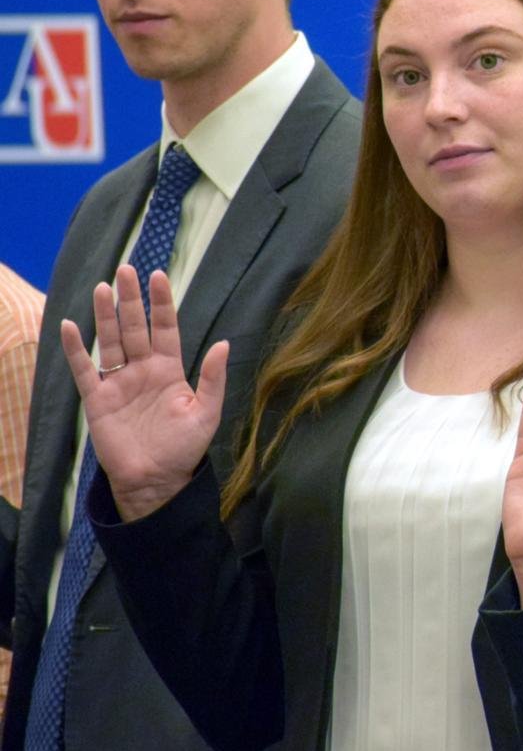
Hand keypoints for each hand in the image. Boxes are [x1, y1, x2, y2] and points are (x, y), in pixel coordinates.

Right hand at [60, 266, 226, 521]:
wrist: (156, 481)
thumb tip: (224, 343)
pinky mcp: (98, 400)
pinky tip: (70, 326)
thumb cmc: (184, 449)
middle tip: (125, 270)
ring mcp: (119, 383)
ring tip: (102, 287)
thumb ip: (213, 379)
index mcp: (170, 371)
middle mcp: (143, 371)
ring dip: (106, 315)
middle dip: (131, 299)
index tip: (158, 275)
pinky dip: (76, 349)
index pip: (165, 329)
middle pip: (135, 328)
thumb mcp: (207, 413)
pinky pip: (84, 369)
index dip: (161, 303)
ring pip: (111, 341)